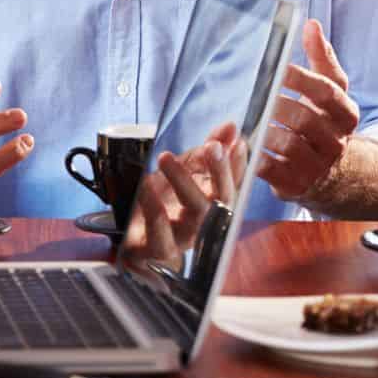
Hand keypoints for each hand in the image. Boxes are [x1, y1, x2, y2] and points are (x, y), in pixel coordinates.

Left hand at [123, 123, 243, 266]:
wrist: (137, 241)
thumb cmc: (165, 205)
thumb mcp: (186, 172)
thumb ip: (207, 151)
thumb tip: (231, 128)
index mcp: (215, 203)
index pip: (235, 182)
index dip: (240, 164)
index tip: (238, 141)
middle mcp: (206, 222)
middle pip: (224, 200)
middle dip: (221, 171)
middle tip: (213, 146)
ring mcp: (185, 237)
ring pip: (196, 214)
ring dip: (184, 182)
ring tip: (166, 157)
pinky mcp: (160, 249)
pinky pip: (161, 235)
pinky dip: (154, 209)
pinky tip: (147, 184)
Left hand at [261, 20, 359, 206]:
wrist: (331, 174)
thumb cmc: (324, 122)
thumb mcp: (331, 91)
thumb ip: (322, 58)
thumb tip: (311, 24)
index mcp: (347, 115)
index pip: (327, 92)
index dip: (302, 78)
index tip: (277, 66)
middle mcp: (337, 142)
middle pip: (305, 118)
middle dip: (278, 103)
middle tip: (258, 92)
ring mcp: (317, 167)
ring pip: (287, 144)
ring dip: (264, 127)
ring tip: (250, 115)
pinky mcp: (296, 185)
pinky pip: (270, 168)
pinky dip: (254, 153)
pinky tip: (243, 139)